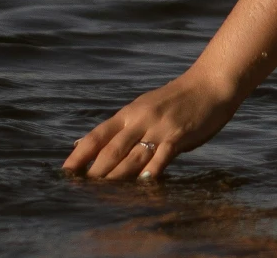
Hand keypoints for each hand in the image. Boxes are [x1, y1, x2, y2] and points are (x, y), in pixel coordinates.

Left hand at [62, 68, 240, 181]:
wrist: (210, 83)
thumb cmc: (176, 99)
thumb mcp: (142, 108)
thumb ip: (117, 128)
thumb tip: (82, 145)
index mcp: (128, 113)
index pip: (97, 136)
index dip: (80, 155)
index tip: (65, 172)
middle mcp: (140, 120)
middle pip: (112, 149)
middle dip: (96, 172)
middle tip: (82, 192)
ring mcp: (159, 127)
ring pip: (134, 154)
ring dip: (118, 175)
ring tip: (104, 194)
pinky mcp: (179, 134)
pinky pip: (164, 153)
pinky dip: (154, 167)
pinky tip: (145, 181)